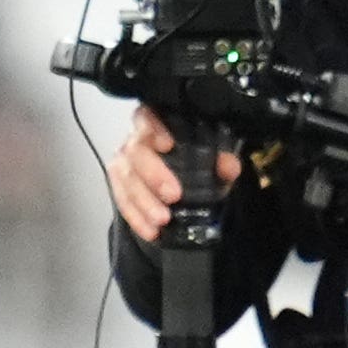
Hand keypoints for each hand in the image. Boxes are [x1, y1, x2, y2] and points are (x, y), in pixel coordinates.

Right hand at [107, 106, 241, 243]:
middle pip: (135, 152)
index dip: (154, 129)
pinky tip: (151, 230)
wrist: (184, 183)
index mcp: (159, 123)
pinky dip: (136, 218)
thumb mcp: (216, 161)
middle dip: (153, 175)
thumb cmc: (199, 162)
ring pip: (126, 179)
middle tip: (173, 195)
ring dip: (143, 202)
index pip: (149, 117)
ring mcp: (124, 162)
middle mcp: (136, 140)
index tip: (167, 145)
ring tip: (162, 219)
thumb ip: (224, 161)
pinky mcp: (119, 185)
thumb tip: (228, 166)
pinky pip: (122, 201)